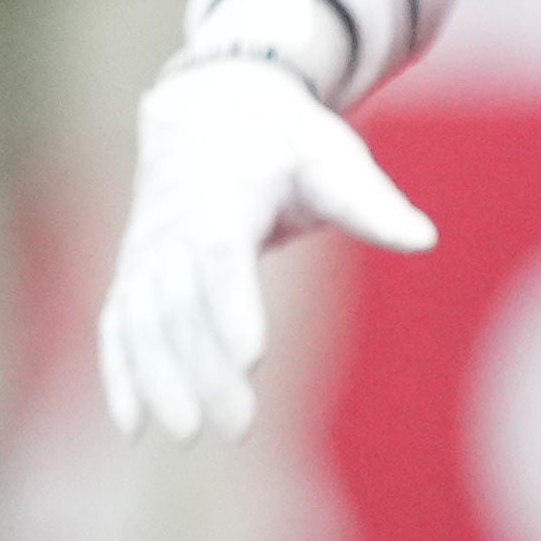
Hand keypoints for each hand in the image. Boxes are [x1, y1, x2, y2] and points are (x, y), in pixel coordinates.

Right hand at [95, 54, 440, 440]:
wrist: (208, 106)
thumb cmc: (284, 139)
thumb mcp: (333, 155)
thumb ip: (371, 203)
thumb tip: (423, 239)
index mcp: (222, 195)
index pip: (221, 258)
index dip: (231, 307)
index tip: (251, 357)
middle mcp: (172, 227)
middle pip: (182, 305)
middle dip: (204, 369)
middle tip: (237, 426)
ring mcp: (146, 252)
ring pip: (144, 322)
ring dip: (160, 380)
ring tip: (190, 433)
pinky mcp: (134, 272)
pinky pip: (118, 325)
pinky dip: (120, 373)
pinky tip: (136, 428)